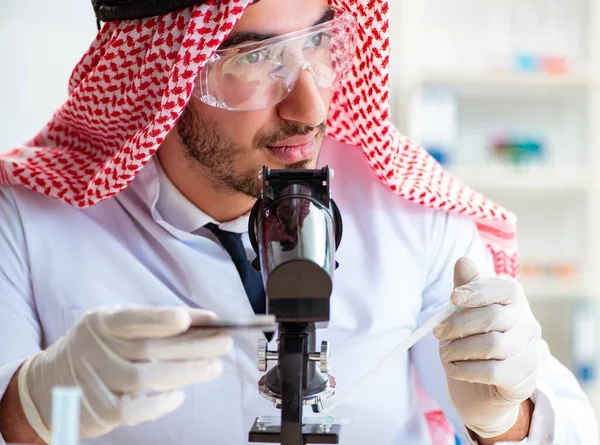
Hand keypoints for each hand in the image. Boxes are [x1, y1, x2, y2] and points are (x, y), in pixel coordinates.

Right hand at [18, 306, 231, 441]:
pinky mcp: (97, 410)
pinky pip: (134, 410)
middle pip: (149, 349)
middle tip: (224, 343)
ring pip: (145, 378)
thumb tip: (204, 322)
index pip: (133, 318)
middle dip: (193, 346)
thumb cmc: (99, 349)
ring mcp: (93, 381)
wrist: (49, 385)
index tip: (193, 319)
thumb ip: (153, 324)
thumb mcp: (115, 327)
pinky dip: (160, 403)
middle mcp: (93, 349)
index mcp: (101, 322)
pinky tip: (179, 395)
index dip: (162, 319)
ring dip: (186, 373)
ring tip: (213, 368)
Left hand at [433, 257, 542, 438]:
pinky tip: (454, 368)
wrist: (480, 385)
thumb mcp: (463, 311)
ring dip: (459, 349)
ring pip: (492, 345)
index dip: (477, 292)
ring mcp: (530, 351)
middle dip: (458, 324)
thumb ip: (465, 286)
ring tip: (444, 352)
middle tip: (437, 332)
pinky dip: (465, 369)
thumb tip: (463, 261)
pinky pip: (493, 371)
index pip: (505, 289)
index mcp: (514, 301)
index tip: (453, 299)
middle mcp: (528, 323)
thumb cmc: (471, 338)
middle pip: (494, 317)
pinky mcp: (524, 378)